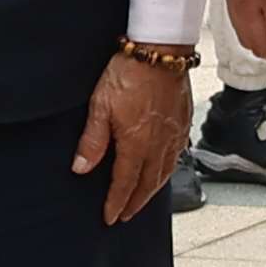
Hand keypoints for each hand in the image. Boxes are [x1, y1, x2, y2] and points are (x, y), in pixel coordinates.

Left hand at [76, 49, 192, 223]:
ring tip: (143, 199)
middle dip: (135, 202)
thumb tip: (81, 168)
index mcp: (137, 143)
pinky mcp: (184, 121)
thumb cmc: (129, 72)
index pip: (125, 183)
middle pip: (148, 184)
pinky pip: (177, 155)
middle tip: (126, 215)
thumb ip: (92, 140)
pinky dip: (168, 169)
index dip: (117, 202)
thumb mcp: (100, 105)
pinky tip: (164, 168)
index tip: (111, 216)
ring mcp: (174, 133)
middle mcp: (158, 144)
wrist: (160, 49)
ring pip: (165, 172)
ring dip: (152, 190)